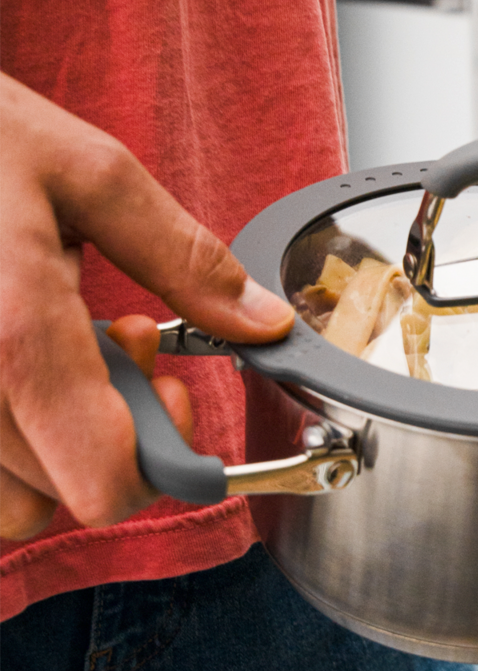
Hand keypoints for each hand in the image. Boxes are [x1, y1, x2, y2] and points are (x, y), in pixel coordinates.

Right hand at [0, 75, 293, 539]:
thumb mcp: (86, 172)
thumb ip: (181, 257)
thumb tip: (260, 322)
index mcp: (10, 335)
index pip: (104, 483)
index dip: (164, 461)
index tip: (176, 397)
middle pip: (55, 498)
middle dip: (105, 435)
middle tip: (115, 344)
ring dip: (39, 448)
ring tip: (48, 350)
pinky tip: (5, 362)